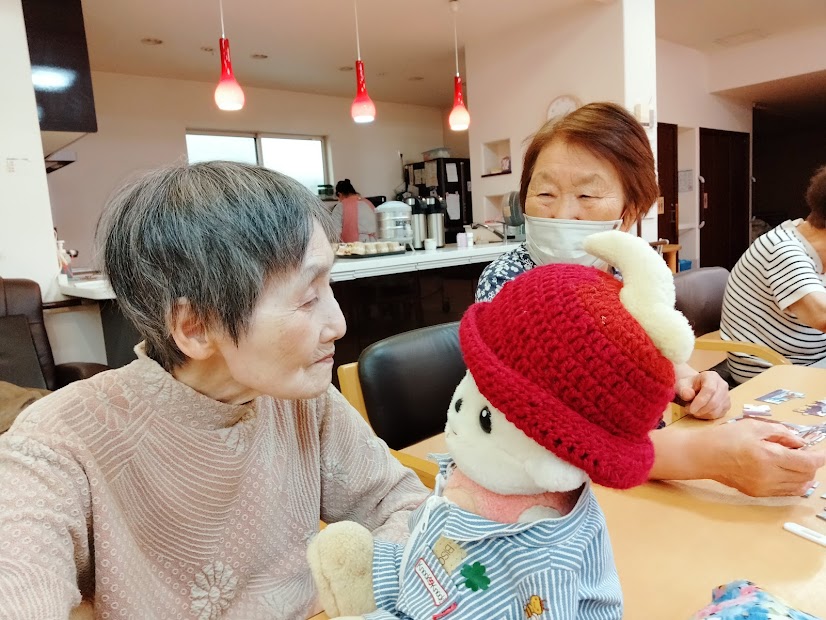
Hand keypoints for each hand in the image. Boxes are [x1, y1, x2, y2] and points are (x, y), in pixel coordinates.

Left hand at [675, 370, 729, 419]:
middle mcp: (722, 385)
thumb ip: (683, 390)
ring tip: (692, 410)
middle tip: (688, 410)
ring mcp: (726, 396)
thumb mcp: (682, 385)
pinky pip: (718, 415)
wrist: (694, 387)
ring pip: (716, 410)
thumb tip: (688, 395)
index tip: (691, 409)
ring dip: (702, 414)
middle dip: (700, 410)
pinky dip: (707, 416)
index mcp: (711, 376)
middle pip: (714, 402)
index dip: (700, 401)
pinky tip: (699, 412)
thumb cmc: (688, 385)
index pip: (709, 390)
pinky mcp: (727, 405)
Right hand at [707, 419, 825, 496]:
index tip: (821, 452)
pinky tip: (786, 472)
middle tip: (803, 452)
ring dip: (803, 475)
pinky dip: (792, 483)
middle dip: (810, 465)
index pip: (807, 462)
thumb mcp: (754, 426)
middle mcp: (768, 476)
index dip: (819, 457)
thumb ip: (781, 433)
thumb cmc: (725, 438)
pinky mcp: (758, 493)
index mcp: (768, 457)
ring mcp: (763, 487)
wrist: (703, 456)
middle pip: (806, 476)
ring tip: (793, 462)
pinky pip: (785, 492)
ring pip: (798, 486)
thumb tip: (799, 442)